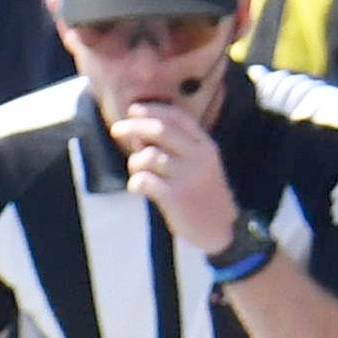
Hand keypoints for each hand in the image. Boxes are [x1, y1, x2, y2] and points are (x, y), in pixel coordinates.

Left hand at [114, 96, 237, 255]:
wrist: (220, 228)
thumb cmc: (200, 193)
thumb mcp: (198, 164)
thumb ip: (174, 147)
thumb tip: (138, 131)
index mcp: (205, 145)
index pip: (178, 118)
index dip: (153, 110)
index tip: (134, 109)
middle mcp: (199, 157)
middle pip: (160, 130)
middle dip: (134, 126)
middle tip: (116, 129)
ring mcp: (188, 176)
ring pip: (147, 156)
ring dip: (134, 163)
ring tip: (140, 174)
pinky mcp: (176, 196)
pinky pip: (143, 180)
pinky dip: (135, 183)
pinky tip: (140, 189)